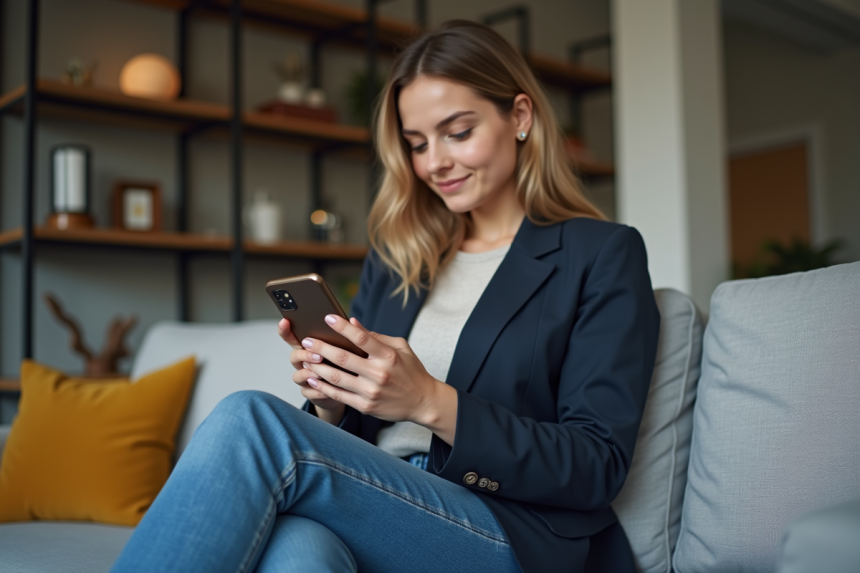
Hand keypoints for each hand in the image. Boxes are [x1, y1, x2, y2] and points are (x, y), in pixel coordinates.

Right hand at [278, 318, 344, 421]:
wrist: (348, 388)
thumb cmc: (346, 363)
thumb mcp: (349, 347)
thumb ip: (349, 334)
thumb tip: (352, 321)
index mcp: (310, 347)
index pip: (293, 336)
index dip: (286, 329)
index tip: (285, 321)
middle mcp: (304, 362)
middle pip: (294, 356)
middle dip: (304, 355)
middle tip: (318, 356)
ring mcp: (305, 377)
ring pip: (297, 375)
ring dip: (308, 374)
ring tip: (322, 374)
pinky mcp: (310, 392)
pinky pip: (308, 392)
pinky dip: (317, 391)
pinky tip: (326, 390)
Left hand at [300, 315, 456, 440]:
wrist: (423, 402)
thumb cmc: (411, 371)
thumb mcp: (400, 348)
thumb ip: (376, 336)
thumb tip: (354, 323)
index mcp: (388, 356)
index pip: (361, 337)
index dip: (342, 327)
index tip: (328, 318)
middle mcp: (379, 373)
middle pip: (343, 358)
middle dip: (321, 347)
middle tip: (307, 340)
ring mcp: (371, 391)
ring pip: (337, 378)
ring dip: (317, 367)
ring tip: (305, 359)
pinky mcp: (366, 406)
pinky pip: (339, 395)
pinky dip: (323, 387)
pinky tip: (313, 379)